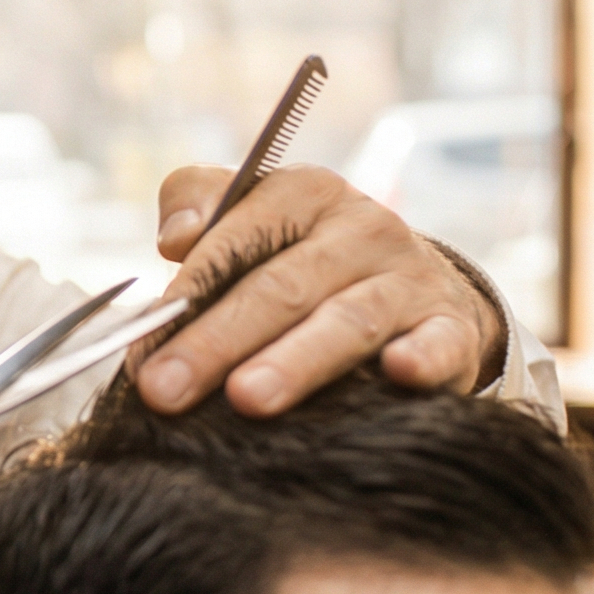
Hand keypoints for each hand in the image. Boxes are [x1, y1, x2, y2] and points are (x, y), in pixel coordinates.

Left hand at [134, 165, 506, 415]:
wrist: (419, 289)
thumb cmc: (308, 259)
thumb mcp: (254, 218)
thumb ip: (199, 206)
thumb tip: (174, 238)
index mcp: (305, 194)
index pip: (237, 236)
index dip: (187, 293)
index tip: (142, 347)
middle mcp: (362, 228)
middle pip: (282, 286)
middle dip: (217, 341)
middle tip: (166, 389)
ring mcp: (410, 279)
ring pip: (347, 319)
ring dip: (295, 360)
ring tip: (247, 398)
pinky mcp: (451, 327)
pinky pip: (439, 342)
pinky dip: (422, 357)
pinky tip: (398, 373)